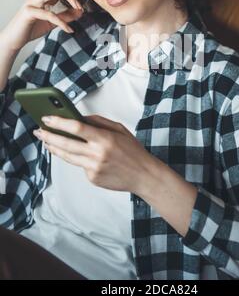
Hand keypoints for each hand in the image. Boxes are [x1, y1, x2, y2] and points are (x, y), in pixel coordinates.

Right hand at [1, 0, 83, 51]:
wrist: (14, 40)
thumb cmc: (31, 28)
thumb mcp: (52, 22)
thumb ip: (65, 16)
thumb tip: (80, 11)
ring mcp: (32, 2)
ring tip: (79, 7)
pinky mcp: (29, 12)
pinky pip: (49, 14)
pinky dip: (61, 22)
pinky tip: (69, 30)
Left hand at [33, 114, 156, 194]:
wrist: (143, 175)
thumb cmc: (133, 150)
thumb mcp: (119, 129)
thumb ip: (98, 122)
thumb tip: (79, 117)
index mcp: (105, 138)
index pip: (76, 128)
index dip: (59, 122)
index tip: (47, 117)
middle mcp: (97, 154)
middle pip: (66, 143)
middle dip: (49, 136)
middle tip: (39, 131)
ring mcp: (94, 168)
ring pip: (67, 156)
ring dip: (54, 148)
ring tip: (46, 141)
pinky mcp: (92, 178)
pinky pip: (79, 165)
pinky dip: (76, 158)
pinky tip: (77, 153)